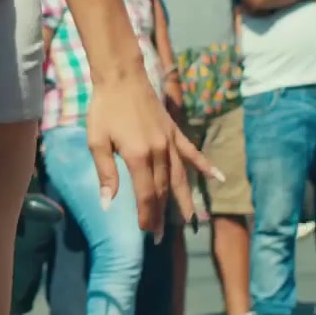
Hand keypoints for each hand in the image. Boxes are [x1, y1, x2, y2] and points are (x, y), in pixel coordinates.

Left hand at [87, 71, 220, 242]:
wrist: (121, 77)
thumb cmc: (104, 109)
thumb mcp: (96, 142)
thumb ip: (105, 174)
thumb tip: (107, 204)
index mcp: (138, 157)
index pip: (146, 194)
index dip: (147, 215)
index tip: (146, 232)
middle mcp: (159, 152)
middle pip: (163, 190)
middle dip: (162, 215)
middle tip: (161, 237)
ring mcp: (169, 142)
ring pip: (180, 177)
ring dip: (184, 200)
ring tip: (190, 221)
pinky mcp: (174, 132)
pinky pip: (193, 153)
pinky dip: (206, 166)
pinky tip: (219, 178)